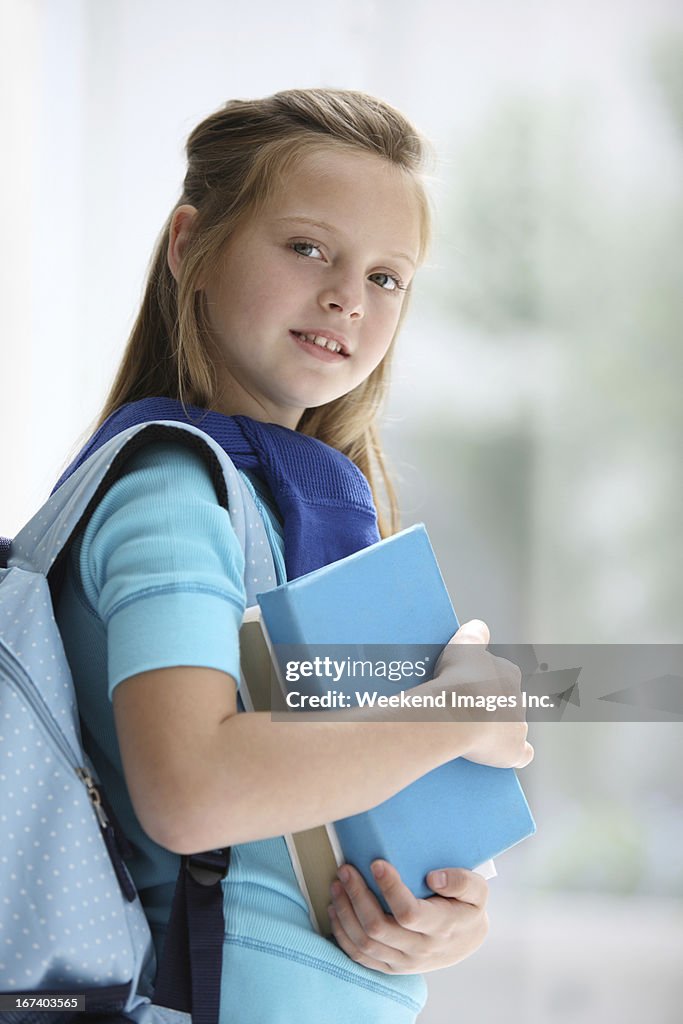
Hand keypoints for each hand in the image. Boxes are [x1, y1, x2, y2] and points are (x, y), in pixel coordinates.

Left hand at [327, 860, 488, 973]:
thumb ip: (462, 880)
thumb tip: (434, 877)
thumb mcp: (477, 890)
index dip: (390, 888)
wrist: (465, 941)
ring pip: (365, 943)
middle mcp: (420, 949)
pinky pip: (360, 957)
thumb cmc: (467, 908)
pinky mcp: (391, 967)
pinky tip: (335, 910)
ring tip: (337, 885)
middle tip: (346, 870)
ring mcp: (404, 962)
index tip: (376, 863)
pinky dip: (343, 935)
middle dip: (357, 896)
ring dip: (345, 913)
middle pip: (379, 927)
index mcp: (441, 927)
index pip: (409, 913)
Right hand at [427, 619, 533, 769]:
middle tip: (465, 712)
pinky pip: (522, 753)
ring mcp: (518, 726)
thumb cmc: (459, 677)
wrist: (456, 711)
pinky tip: (501, 755)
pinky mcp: (514, 750)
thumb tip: (479, 625)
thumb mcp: (463, 645)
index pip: (503, 677)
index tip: (468, 689)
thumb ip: (474, 634)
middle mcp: (519, 699)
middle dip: (492, 708)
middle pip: (508, 703)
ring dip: (499, 730)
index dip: (485, 684)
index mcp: (509, 674)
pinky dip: (513, 754)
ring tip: (472, 734)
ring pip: (513, 727)